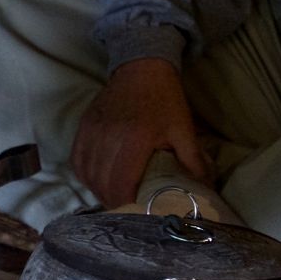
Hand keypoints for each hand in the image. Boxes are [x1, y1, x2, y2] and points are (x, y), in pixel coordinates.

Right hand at [71, 58, 209, 207]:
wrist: (141, 68)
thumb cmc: (165, 100)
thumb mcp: (184, 129)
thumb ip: (193, 160)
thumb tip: (204, 188)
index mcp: (135, 139)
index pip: (120, 183)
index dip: (124, 203)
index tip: (134, 211)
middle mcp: (108, 137)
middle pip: (101, 182)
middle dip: (111, 200)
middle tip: (125, 207)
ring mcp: (92, 131)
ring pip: (86, 173)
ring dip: (97, 189)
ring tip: (111, 195)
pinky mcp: (83, 126)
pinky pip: (76, 160)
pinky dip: (84, 174)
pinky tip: (96, 180)